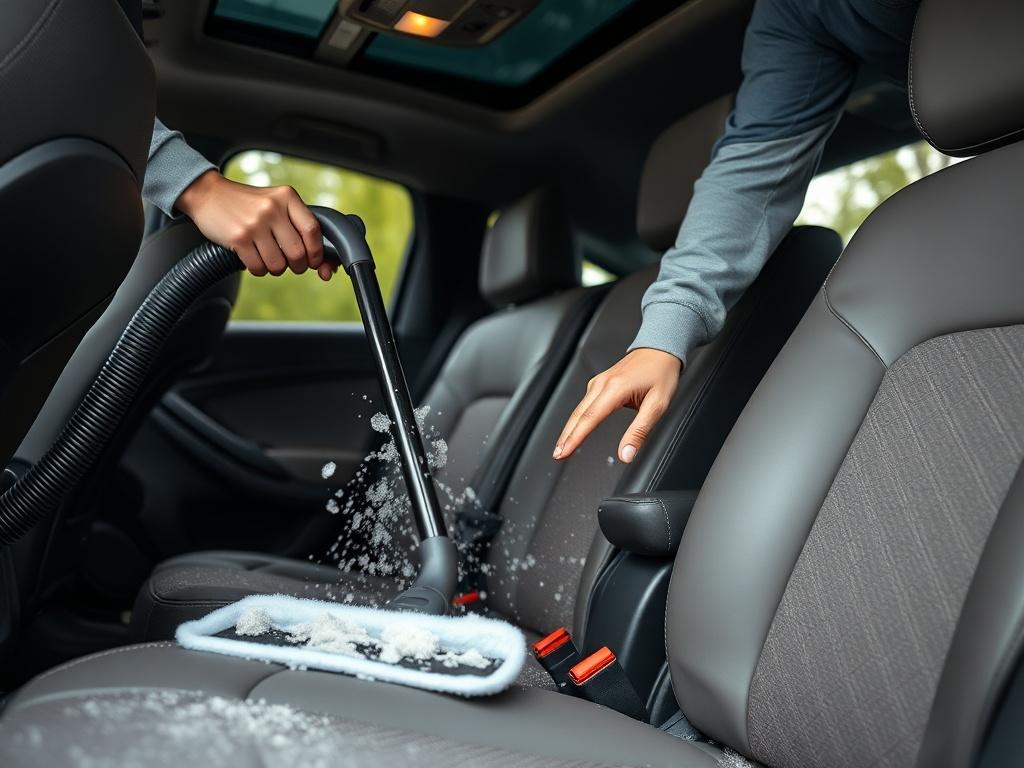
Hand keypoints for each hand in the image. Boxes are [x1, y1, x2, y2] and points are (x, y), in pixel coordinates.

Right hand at [175, 171, 331, 280]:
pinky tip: (254, 259)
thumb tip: (321, 260)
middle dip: (297, 266)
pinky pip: (258, 267)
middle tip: (290, 264)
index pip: (313, 230)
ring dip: (275, 269)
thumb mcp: (274, 202)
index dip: (316, 252)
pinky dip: (259, 269)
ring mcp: (255, 223)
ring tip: (268, 259)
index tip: (313, 261)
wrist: (208, 194)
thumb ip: (295, 222)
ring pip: (278, 264)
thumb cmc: (246, 204)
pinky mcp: (238, 238)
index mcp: (287, 197)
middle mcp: (272, 208)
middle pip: (298, 252)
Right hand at [553, 348, 680, 463]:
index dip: (574, 438)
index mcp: (615, 388)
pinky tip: (574, 428)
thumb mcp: (657, 405)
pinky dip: (576, 419)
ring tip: (562, 446)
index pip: (590, 418)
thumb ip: (640, 431)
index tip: (564, 452)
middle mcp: (602, 384)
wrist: (660, 348)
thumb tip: (627, 454)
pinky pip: (583, 403)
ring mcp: (599, 382)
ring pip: (578, 409)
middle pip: (578, 415)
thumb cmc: (661, 373)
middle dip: (566, 436)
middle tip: (557, 454)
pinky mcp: (599, 383)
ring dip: (569, 429)